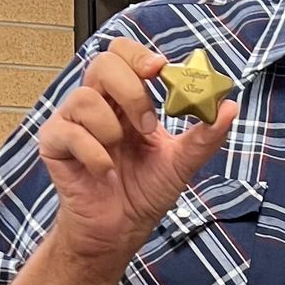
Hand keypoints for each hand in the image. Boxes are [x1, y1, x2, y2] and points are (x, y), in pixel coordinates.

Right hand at [40, 38, 237, 269]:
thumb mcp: (181, 162)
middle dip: (132, 91)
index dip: (138, 54)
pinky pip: (70, 132)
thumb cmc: (143, 192)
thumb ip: (204, 135)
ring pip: (84, 98)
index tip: (160, 69)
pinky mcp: (54, 144)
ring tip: (121, 156)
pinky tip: (106, 173)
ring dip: (112, 130)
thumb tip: (229, 106)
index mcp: (125, 100)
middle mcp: (97, 103)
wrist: (119, 230)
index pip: (123, 54)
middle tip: (148, 125)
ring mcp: (72, 121)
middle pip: (103, 63)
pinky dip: (94, 155)